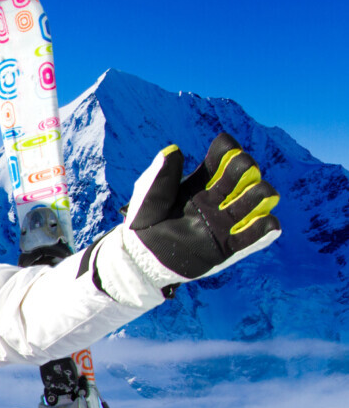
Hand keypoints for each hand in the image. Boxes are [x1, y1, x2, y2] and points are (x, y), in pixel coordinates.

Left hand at [121, 132, 281, 286]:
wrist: (141, 258)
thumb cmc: (143, 223)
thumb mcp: (149, 195)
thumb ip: (162, 174)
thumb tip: (175, 149)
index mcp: (200, 183)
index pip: (224, 158)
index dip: (229, 150)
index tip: (224, 150)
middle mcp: (217, 199)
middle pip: (246, 175)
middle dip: (247, 169)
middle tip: (235, 177)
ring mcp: (224, 222)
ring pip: (257, 201)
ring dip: (261, 194)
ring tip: (251, 197)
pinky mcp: (227, 246)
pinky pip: (256, 236)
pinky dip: (266, 227)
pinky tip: (265, 221)